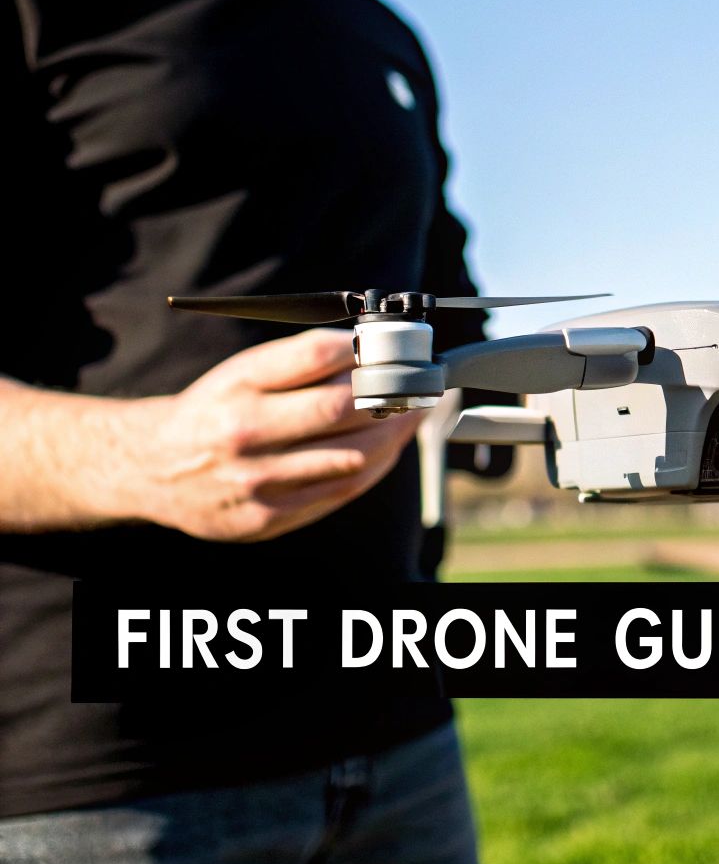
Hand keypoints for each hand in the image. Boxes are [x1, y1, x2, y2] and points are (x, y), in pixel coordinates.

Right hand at [119, 329, 425, 541]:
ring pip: (351, 457)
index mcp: (237, 385)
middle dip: (393, 395)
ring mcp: (255, 479)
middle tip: (420, 385)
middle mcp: (242, 432)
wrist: (153, 469)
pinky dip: (374, 468)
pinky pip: (340, 491)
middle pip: (340, 409)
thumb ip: (301, 358)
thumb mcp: (243, 372)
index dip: (366, 350)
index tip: (397, 348)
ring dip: (395, 435)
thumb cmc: (213, 411)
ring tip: (414, 417)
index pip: (315, 356)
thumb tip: (367, 347)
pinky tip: (387, 451)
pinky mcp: (267, 516)